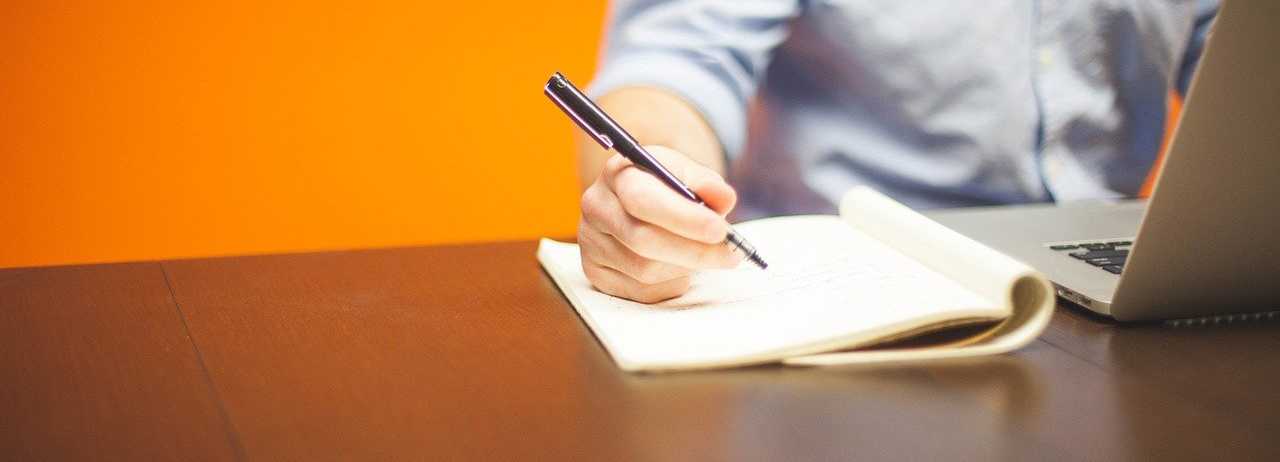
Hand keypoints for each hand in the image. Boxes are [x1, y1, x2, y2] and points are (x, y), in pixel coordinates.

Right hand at [578, 146, 742, 302]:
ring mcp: (591, 243)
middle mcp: (597, 207)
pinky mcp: (596, 274)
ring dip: (685, 267)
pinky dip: (671, 282)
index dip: (682, 218)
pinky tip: (678, 266)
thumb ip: (706, 183)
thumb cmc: (667, 189)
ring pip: (645, 270)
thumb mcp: (686, 174)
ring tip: (703, 254)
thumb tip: (723, 199)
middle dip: (694, 250)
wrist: (638, 204)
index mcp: (617, 174)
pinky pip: (642, 291)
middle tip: (731, 254)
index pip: (643, 199)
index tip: (719, 230)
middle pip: (643, 240)